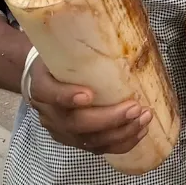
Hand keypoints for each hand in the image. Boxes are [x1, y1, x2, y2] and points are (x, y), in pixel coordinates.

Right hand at [28, 59, 151, 154]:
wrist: (41, 79)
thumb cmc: (57, 61)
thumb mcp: (60, 50)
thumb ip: (78, 49)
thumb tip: (117, 36)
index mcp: (41, 87)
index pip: (51, 94)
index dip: (68, 97)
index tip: (88, 94)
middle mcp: (49, 114)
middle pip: (76, 123)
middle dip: (108, 119)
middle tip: (134, 107)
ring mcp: (61, 131)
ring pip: (90, 141)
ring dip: (121, 132)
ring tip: (144, 119)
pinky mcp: (75, 141)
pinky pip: (99, 148)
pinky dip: (122, 143)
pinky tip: (140, 131)